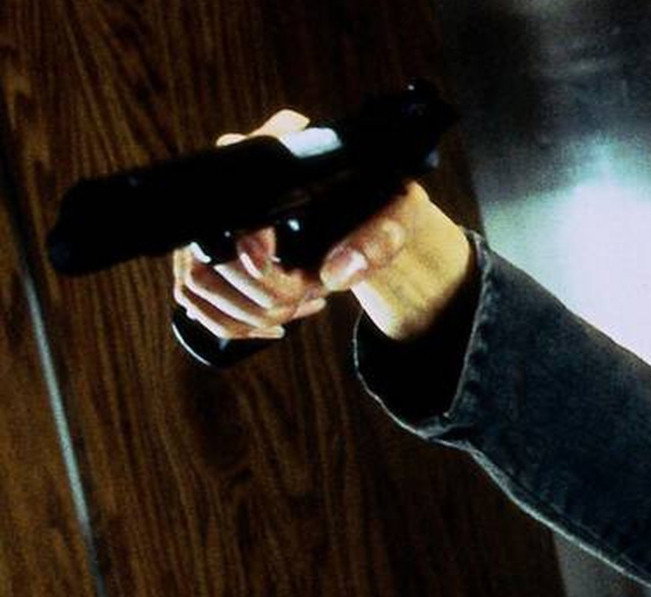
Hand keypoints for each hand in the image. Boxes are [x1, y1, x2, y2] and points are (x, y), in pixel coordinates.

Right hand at [171, 108, 474, 342]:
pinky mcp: (200, 260)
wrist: (362, 218)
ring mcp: (204, 226)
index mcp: (269, 160)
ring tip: (303, 304)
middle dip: (265, 290)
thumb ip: (378, 238)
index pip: (234, 202)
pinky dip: (238, 326)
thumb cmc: (379, 209)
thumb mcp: (398, 216)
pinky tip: (277, 325)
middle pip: (210, 258)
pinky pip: (198, 306)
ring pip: (199, 285)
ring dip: (254, 312)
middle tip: (312, 292)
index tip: (268, 263)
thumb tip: (336, 273)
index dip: (248, 237)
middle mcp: (224, 188)